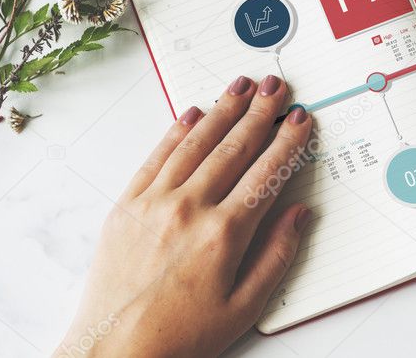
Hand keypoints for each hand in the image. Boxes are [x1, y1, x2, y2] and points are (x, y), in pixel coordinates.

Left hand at [57, 75, 312, 357]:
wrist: (114, 351)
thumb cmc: (181, 335)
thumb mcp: (244, 307)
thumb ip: (278, 256)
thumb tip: (300, 214)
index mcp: (224, 234)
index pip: (266, 173)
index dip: (287, 142)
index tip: (300, 118)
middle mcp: (189, 210)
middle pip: (234, 148)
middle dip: (260, 112)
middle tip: (276, 85)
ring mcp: (154, 203)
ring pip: (196, 143)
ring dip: (222, 110)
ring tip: (241, 85)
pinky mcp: (126, 206)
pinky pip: (156, 157)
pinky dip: (176, 131)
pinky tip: (193, 113)